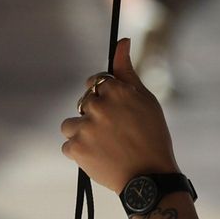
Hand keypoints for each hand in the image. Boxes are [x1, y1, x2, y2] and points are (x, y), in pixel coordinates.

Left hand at [61, 39, 178, 193]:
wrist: (150, 178)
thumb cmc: (152, 135)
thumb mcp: (145, 99)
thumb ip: (127, 69)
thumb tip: (122, 40)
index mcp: (115, 90)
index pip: (95, 82)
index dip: (104, 97)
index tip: (115, 112)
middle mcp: (98, 105)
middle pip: (82, 103)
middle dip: (94, 115)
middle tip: (114, 134)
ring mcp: (85, 127)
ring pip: (70, 124)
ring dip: (81, 133)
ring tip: (104, 146)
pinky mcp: (76, 148)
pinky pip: (68, 145)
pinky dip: (80, 153)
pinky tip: (99, 157)